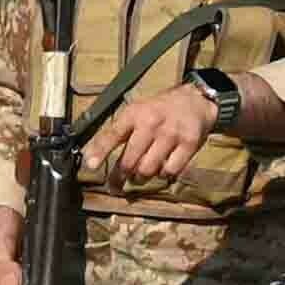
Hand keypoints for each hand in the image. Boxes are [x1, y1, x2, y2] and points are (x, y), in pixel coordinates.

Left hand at [83, 84, 216, 188]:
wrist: (194, 101)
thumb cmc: (158, 111)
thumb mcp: (135, 112)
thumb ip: (115, 132)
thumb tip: (89, 156)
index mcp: (134, 113)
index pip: (112, 134)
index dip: (100, 151)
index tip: (90, 166)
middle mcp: (151, 123)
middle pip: (129, 160)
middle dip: (120, 176)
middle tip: (116, 183)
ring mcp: (171, 134)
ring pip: (148, 169)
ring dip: (141, 177)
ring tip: (140, 174)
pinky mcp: (189, 144)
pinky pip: (169, 171)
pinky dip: (163, 174)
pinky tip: (162, 168)